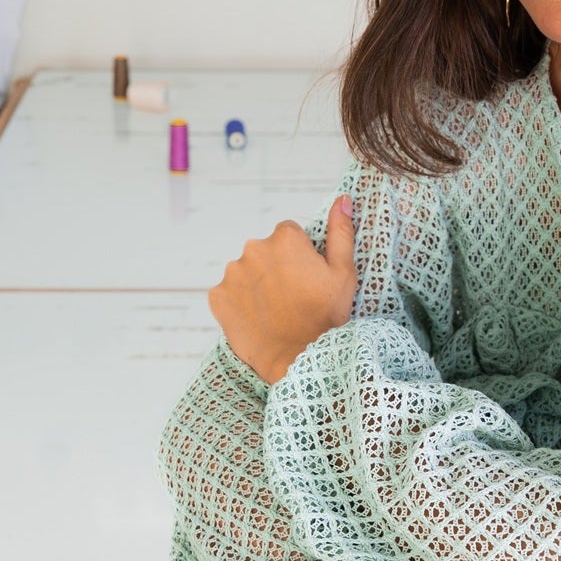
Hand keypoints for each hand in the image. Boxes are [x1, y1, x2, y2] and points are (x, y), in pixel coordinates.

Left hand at [208, 195, 357, 383]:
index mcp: (285, 238)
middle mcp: (253, 248)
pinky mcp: (217, 296)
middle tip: (293, 298)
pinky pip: (229, 293)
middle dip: (276, 268)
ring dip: (257, 285)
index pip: (289, 235)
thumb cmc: (325, 318)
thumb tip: (343, 199)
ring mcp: (232, 273)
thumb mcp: (343, 273)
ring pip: (246, 272)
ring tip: (275, 311)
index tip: (307, 279)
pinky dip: (240, 302)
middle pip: (265, 251)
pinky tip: (257, 318)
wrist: (296, 361)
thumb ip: (341, 232)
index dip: (301, 257)